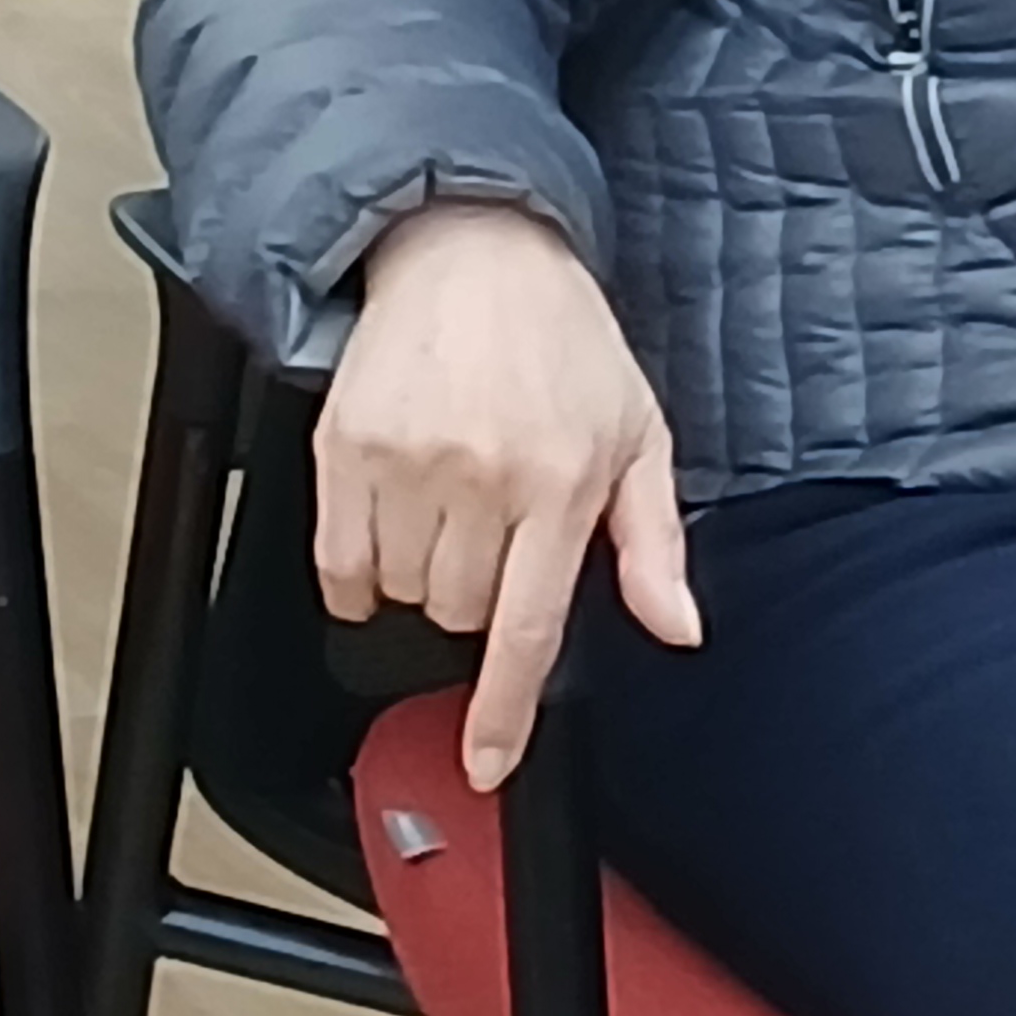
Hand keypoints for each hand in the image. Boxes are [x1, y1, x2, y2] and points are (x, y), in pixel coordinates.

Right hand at [315, 203, 699, 792]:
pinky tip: (394, 516)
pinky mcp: (343, 449)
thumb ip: (653, 544)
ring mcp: (407, 464)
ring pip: (399, 594)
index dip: (504, 712)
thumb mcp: (639, 431)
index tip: (486, 763)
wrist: (473, 252)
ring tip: (453, 493)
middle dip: (481, 589)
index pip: (529, 628)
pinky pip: (339, 565)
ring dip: (423, 570)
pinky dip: (361, 567)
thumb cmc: (564, 341)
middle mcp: (483, 477)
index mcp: (564, 480)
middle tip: (498, 518)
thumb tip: (677, 627)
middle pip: (459, 615)